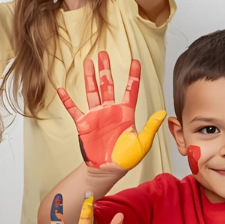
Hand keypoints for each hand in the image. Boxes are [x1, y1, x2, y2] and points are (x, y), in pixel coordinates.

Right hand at [59, 51, 164, 169]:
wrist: (107, 170)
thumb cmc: (125, 159)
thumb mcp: (142, 143)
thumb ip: (151, 127)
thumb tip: (163, 112)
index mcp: (126, 113)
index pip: (131, 90)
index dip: (133, 75)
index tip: (135, 61)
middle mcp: (110, 111)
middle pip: (108, 85)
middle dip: (106, 69)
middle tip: (103, 53)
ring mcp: (96, 116)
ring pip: (92, 92)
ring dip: (90, 77)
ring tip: (88, 62)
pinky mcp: (84, 124)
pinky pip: (74, 110)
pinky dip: (67, 100)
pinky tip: (61, 90)